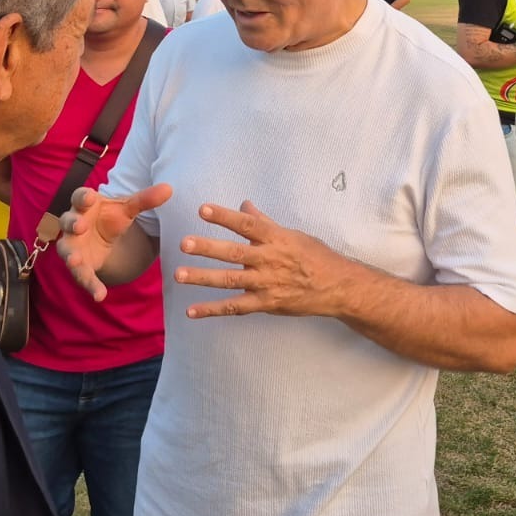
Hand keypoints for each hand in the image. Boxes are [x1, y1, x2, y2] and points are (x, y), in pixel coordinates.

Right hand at [57, 183, 172, 299]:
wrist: (104, 238)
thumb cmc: (111, 216)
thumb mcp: (129, 208)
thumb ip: (145, 199)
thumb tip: (169, 188)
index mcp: (86, 204)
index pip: (80, 196)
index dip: (83, 197)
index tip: (90, 197)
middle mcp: (74, 224)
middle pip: (68, 221)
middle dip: (73, 223)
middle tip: (80, 225)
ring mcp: (73, 246)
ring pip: (66, 250)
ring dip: (71, 255)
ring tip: (75, 261)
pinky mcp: (80, 265)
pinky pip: (82, 276)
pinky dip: (90, 285)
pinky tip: (99, 295)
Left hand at [174, 201, 351, 318]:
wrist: (337, 287)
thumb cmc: (315, 256)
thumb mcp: (292, 234)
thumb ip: (265, 222)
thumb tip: (244, 205)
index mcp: (276, 238)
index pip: (247, 224)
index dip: (225, 217)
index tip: (202, 209)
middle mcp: (269, 260)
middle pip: (234, 253)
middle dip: (208, 248)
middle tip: (184, 244)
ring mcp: (266, 283)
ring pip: (230, 280)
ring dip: (203, 278)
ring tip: (178, 275)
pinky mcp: (266, 303)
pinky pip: (236, 307)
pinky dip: (212, 310)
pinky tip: (191, 310)